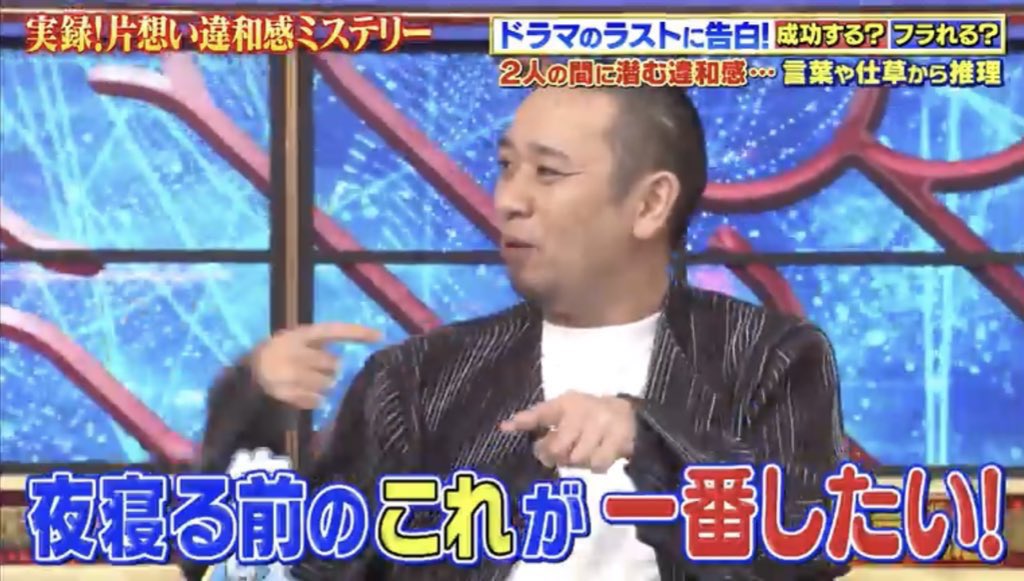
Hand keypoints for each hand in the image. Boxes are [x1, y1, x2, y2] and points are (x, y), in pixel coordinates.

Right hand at [251, 322, 380, 408]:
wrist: (249, 374)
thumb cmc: (280, 355)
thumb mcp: (298, 342)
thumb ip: (321, 346)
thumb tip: (345, 360)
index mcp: (300, 335)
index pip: (333, 330)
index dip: (357, 332)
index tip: (380, 336)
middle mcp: (295, 351)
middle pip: (333, 364)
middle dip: (332, 370)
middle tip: (320, 371)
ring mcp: (289, 373)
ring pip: (327, 384)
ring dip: (323, 386)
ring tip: (309, 383)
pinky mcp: (285, 393)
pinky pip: (314, 400)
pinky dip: (313, 400)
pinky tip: (304, 395)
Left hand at [500, 391, 636, 472]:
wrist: (630, 415)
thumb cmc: (588, 416)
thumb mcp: (564, 412)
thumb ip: (536, 420)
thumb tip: (504, 427)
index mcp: (566, 402)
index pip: (542, 412)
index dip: (523, 420)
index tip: (504, 427)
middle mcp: (583, 411)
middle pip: (558, 446)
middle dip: (554, 455)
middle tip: (556, 455)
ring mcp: (602, 424)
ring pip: (578, 458)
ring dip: (576, 461)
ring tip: (580, 452)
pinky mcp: (618, 439)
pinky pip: (597, 464)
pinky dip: (594, 466)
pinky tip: (596, 456)